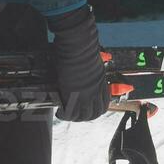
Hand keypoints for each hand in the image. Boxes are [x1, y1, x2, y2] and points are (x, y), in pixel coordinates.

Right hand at [45, 4, 110, 121]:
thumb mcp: (91, 61)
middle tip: (76, 114)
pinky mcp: (74, 95)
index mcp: (101, 82)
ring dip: (75, 118)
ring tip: (65, 113)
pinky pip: (71, 113)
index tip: (90, 108)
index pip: (104, 103)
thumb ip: (89, 69)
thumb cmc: (83, 47)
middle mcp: (96, 90)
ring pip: (84, 116)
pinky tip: (59, 111)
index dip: (97, 109)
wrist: (78, 46)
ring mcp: (86, 94)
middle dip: (86, 117)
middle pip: (95, 113)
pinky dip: (65, 115)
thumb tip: (82, 67)